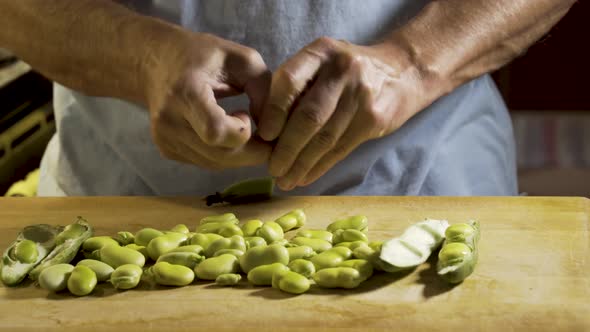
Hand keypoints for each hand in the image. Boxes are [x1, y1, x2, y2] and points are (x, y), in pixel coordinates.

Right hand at [145, 32, 271, 169]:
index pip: (216, 131)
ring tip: (242, 129)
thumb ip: (264, 89)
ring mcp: (165, 139)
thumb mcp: (241, 59)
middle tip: (265, 137)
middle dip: (251, 151)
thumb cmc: (203, 56)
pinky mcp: (166, 150)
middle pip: (220, 155)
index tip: (247, 114)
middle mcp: (169, 120)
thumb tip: (271, 129)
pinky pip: (205, 163)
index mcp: (186, 92)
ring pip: (215, 164)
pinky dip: (223, 155)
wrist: (155, 62)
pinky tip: (224, 134)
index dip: (242, 132)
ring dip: (239, 154)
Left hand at [257, 37, 436, 189]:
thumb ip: (296, 86)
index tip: (264, 136)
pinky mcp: (374, 119)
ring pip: (325, 138)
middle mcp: (342, 70)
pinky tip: (305, 177)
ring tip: (284, 180)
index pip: (290, 81)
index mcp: (321, 51)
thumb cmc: (346, 70)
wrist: (402, 71)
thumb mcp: (322, 63)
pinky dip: (319, 167)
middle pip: (309, 116)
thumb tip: (264, 128)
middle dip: (286, 148)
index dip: (273, 111)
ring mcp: (361, 95)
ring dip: (301, 164)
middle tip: (272, 168)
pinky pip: (341, 148)